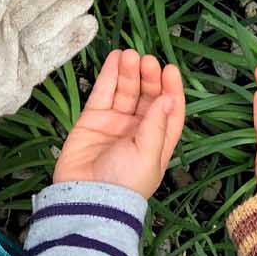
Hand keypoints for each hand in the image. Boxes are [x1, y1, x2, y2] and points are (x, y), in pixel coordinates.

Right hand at [53, 50, 185, 197]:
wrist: (85, 201)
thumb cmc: (123, 184)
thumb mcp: (148, 155)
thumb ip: (157, 125)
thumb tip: (169, 98)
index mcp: (158, 141)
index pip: (169, 109)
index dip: (171, 89)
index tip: (170, 70)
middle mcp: (137, 131)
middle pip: (147, 96)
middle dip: (149, 77)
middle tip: (147, 60)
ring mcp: (114, 125)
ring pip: (125, 91)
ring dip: (129, 72)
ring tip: (130, 54)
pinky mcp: (91, 121)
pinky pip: (102, 94)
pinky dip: (109, 75)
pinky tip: (114, 59)